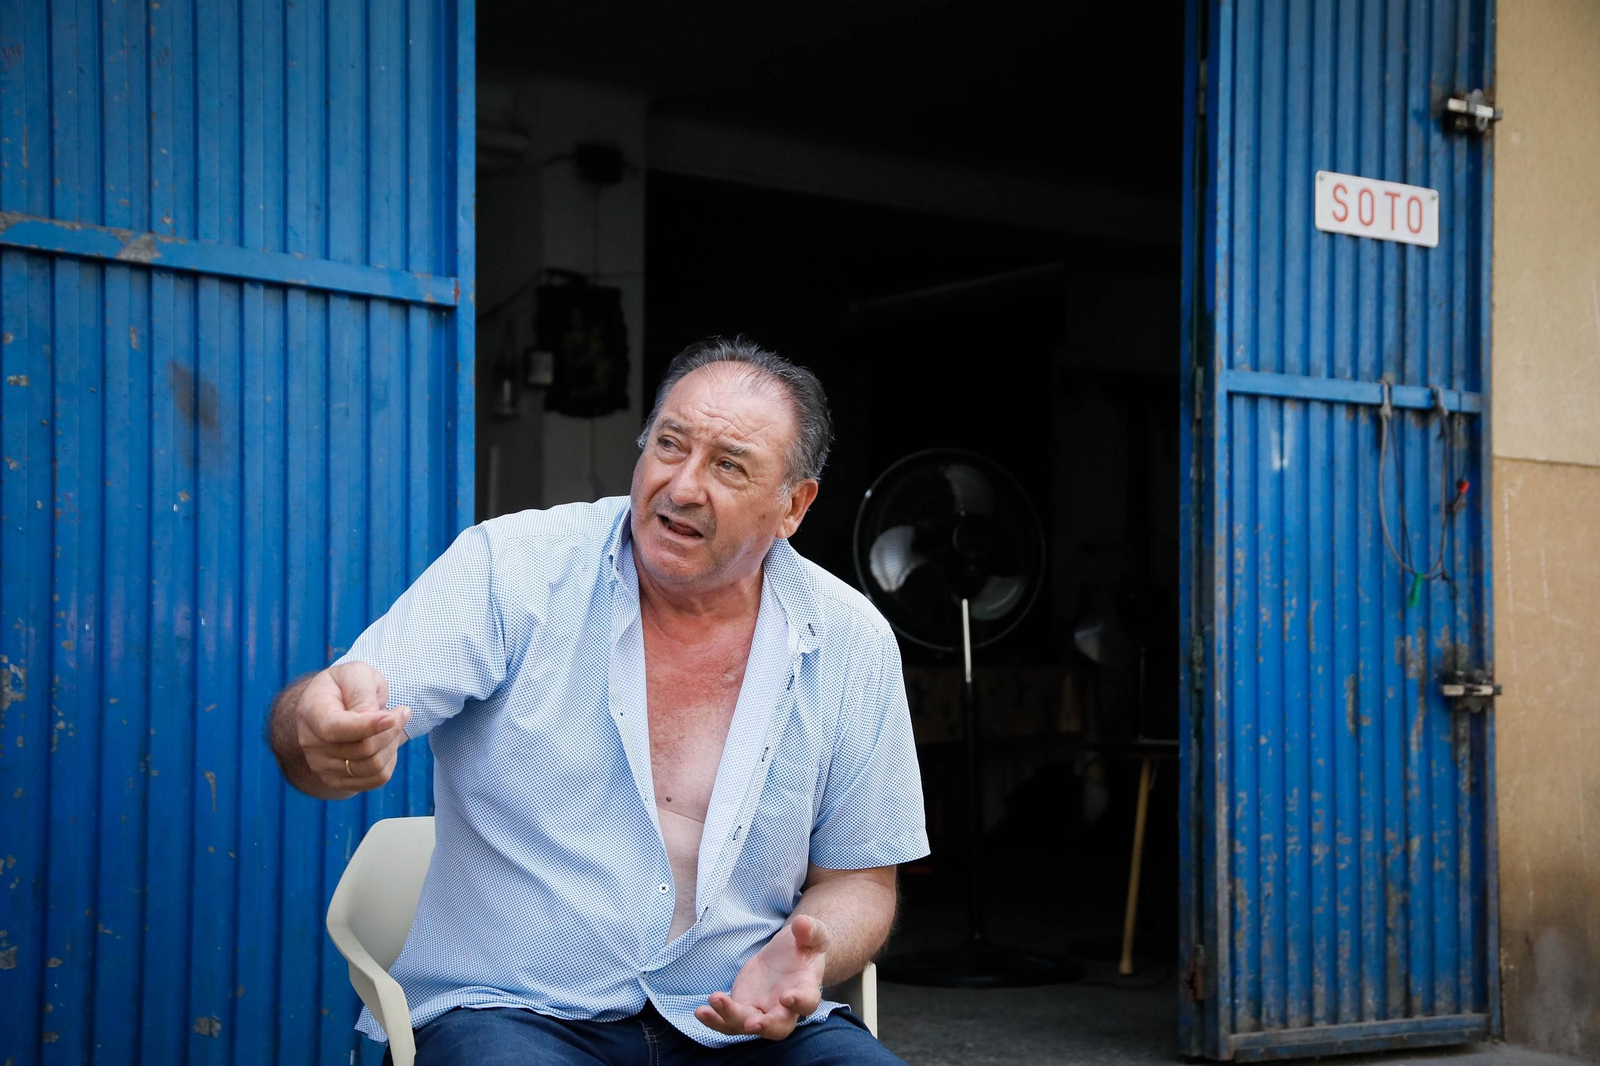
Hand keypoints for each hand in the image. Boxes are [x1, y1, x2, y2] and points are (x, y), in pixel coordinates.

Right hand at [296, 663, 410, 793]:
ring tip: (393, 725)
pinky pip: (375, 779)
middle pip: (362, 749)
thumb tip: (376, 719)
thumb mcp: (356, 674)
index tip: (392, 717)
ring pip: (372, 766)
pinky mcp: (336, 780)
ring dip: (392, 744)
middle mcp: (310, 743)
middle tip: (402, 712)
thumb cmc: (347, 685)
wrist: (334, 704)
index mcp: (311, 711)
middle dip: (391, 729)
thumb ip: (362, 693)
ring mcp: (321, 765)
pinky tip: (387, 743)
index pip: (334, 728)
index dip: (366, 726)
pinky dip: (389, 761)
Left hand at [696, 914, 828, 1040]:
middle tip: (750, 1024)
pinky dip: (715, 1019)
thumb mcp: (813, 934)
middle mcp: (785, 1009)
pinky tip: (700, 1011)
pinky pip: (728, 1020)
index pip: (807, 1003)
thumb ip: (810, 930)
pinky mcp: (743, 1007)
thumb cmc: (805, 946)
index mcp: (806, 990)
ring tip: (713, 1000)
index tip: (786, 997)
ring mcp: (762, 1011)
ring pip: (746, 1025)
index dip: (799, 1002)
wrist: (790, 955)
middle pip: (777, 1027)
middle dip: (764, 1027)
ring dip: (729, 1018)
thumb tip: (802, 924)